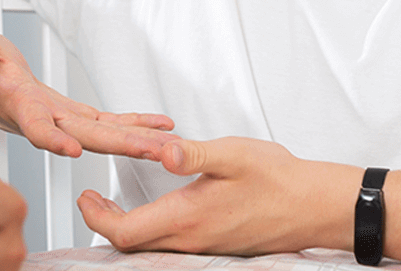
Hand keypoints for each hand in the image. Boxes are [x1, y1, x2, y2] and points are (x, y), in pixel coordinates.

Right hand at [0, 29, 175, 159]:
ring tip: (169, 146)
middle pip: (85, 138)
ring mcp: (65, 124)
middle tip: (151, 151)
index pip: (34, 126)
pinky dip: (136, 126)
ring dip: (138, 142)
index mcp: (19, 108)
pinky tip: (161, 128)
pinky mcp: (79, 119)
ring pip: (105, 135)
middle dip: (120, 145)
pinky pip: (112, 124)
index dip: (50, 138)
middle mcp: (46, 122)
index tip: (69, 150)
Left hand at [78, 136, 338, 255]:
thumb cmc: (278, 178)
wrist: (315, 206)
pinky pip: (172, 244)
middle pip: (132, 243)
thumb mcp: (232, 154)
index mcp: (187, 218)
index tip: (85, 196)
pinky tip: (156, 209)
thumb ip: (192, 154)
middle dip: (105, 222)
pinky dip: (151, 228)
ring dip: (127, 226)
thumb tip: (161, 152)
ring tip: (113, 202)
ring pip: (152, 246)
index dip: (96, 218)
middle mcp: (192, 239)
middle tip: (92, 198)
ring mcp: (204, 245)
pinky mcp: (216, 243)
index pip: (125, 232)